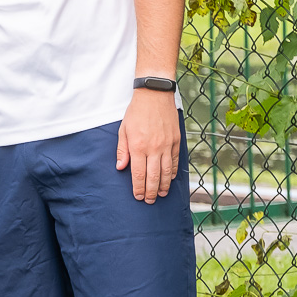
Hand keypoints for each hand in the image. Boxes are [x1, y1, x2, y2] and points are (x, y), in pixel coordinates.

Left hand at [117, 87, 181, 202]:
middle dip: (151, 191)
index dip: (138, 188)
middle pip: (154, 177)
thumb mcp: (123, 130)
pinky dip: (172, 172)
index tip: (138, 197)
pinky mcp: (176, 140)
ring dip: (163, 185)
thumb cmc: (136, 112)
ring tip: (160, 194)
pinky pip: (174, 161)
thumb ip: (123, 151)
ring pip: (166, 172)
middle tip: (150, 201)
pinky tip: (170, 179)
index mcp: (138, 147)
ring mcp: (166, 145)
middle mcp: (154, 148)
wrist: (155, 95)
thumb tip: (120, 168)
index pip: (139, 174)